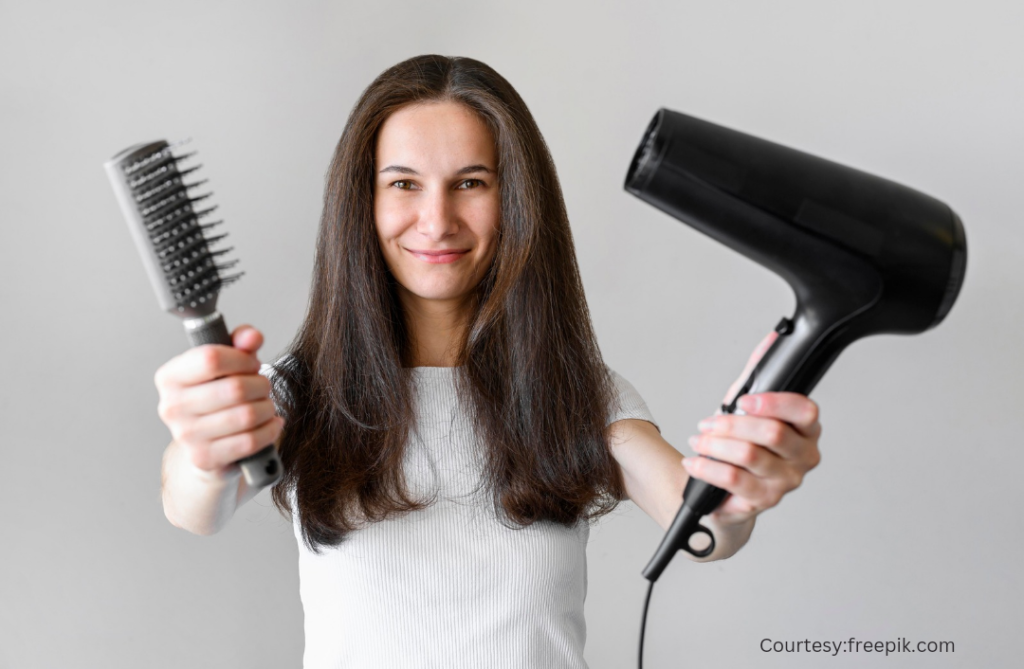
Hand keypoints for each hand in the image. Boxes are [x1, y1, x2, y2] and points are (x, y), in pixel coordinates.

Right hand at [154, 325, 283, 480]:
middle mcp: (171, 406)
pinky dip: (269, 430)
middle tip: (263, 387)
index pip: (211, 358)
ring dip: (267, 408)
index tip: (252, 364)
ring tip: (265, 406)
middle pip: (234, 388)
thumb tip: (251, 337)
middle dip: (260, 385)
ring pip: (246, 415)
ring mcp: (186, 436)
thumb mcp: (227, 364)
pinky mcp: (205, 458)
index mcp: (170, 377)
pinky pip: (250, 441)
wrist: (207, 444)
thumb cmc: (217, 398)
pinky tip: (269, 424)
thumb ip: (240, 343)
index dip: (242, 359)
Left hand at [681, 331, 822, 526]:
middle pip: (772, 433)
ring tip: (698, 440)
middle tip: (708, 423)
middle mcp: (804, 456)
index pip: (805, 410)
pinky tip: (694, 461)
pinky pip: (734, 480)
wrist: (727, 488)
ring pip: (749, 455)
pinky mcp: (764, 501)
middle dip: (731, 424)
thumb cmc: (743, 443)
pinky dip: (708, 467)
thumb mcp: (748, 405)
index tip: (742, 400)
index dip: (772, 402)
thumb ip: (759, 373)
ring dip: (715, 444)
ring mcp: (787, 482)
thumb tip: (772, 339)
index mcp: (808, 430)